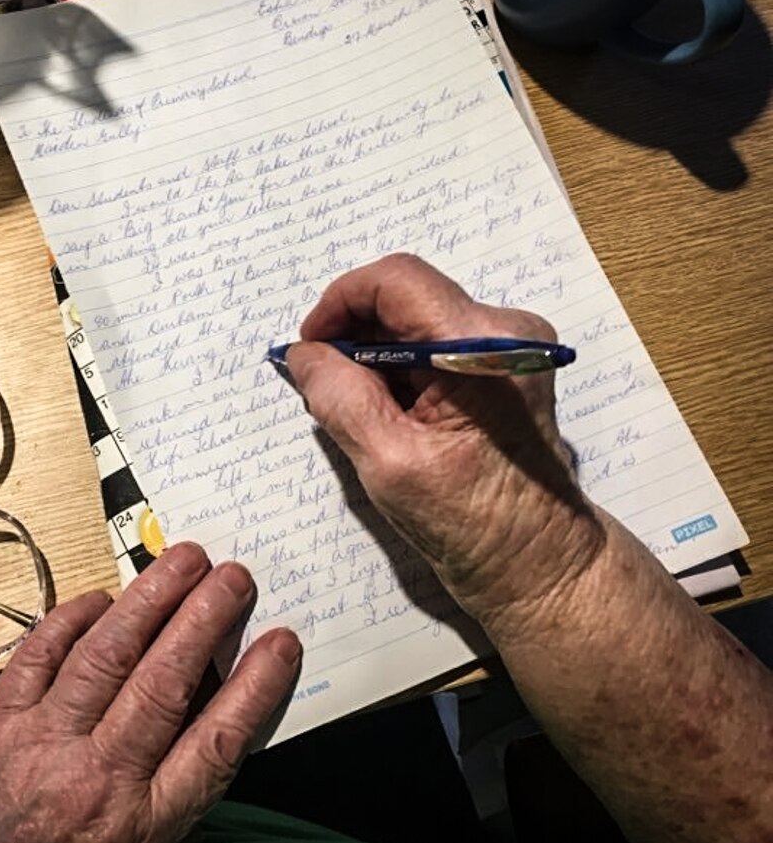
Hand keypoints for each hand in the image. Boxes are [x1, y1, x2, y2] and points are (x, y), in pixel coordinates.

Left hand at [0, 542, 300, 842]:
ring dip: (151, 600)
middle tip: (235, 577)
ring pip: (108, 654)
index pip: (214, 742)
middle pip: (166, 682)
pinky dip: (73, 618)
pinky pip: (40, 654)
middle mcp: (94, 777)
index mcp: (137, 824)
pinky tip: (101, 597)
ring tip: (183, 561)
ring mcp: (41, 742)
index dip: (253, 687)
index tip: (280, 644)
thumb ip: (162, 802)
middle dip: (205, 620)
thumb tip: (202, 728)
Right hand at [285, 254, 604, 628]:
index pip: (396, 281)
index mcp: (481, 347)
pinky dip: (397, 368)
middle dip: (353, 333)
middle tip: (323, 383)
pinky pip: (433, 344)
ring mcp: (507, 348)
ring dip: (374, 354)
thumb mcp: (387, 462)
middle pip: (405, 297)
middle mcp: (503, 331)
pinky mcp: (501, 367)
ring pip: (415, 320)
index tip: (310, 347)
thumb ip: (339, 396)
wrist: (539, 561)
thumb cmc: (472, 524)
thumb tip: (303, 354)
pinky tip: (387, 413)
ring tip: (357, 409)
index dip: (339, 302)